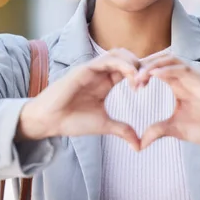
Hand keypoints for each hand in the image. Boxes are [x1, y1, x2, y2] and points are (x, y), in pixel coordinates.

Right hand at [17, 49, 141, 150]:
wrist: (50, 122)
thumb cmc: (72, 121)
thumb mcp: (104, 125)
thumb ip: (122, 130)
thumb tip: (139, 145)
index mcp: (106, 81)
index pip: (129, 68)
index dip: (142, 73)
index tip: (149, 87)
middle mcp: (101, 72)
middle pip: (126, 56)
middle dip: (140, 65)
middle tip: (147, 82)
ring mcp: (92, 69)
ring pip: (118, 53)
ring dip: (133, 62)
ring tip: (140, 80)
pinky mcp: (84, 69)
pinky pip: (106, 60)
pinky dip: (122, 64)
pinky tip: (131, 77)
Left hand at [135, 54, 199, 150]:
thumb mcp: (174, 129)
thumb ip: (156, 131)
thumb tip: (138, 144)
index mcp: (179, 84)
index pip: (158, 68)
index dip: (142, 71)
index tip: (129, 83)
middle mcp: (188, 77)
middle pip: (162, 59)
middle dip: (145, 65)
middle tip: (129, 77)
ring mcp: (197, 78)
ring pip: (172, 60)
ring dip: (154, 65)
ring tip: (139, 75)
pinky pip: (184, 70)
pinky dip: (168, 70)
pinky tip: (154, 74)